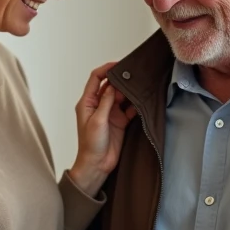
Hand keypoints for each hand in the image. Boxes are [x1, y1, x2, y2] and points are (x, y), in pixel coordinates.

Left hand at [69, 62, 137, 194]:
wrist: (97, 165)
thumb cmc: (90, 145)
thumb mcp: (97, 121)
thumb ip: (105, 102)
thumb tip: (111, 85)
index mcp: (87, 103)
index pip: (95, 79)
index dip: (106, 69)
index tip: (119, 64)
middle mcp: (98, 105)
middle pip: (110, 85)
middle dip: (121, 79)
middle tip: (134, 74)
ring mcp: (109, 113)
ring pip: (121, 96)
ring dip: (129, 91)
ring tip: (140, 85)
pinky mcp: (119, 121)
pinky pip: (129, 108)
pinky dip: (135, 104)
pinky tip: (142, 100)